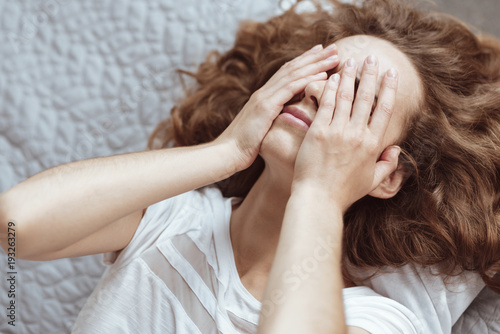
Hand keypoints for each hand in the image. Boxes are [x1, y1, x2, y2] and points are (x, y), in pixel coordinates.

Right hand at [215, 44, 340, 170]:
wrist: (227, 153)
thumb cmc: (244, 147)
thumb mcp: (261, 130)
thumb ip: (273, 120)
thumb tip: (286, 119)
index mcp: (264, 97)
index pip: (287, 73)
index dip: (304, 61)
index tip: (320, 53)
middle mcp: (264, 92)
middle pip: (292, 68)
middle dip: (314, 57)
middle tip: (333, 47)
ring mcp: (264, 97)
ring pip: (294, 74)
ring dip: (316, 63)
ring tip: (334, 55)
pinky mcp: (266, 106)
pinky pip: (290, 88)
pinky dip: (308, 79)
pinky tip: (323, 74)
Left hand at [292, 55, 400, 212]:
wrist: (318, 198)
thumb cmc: (344, 192)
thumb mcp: (373, 181)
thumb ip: (388, 165)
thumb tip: (397, 150)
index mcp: (373, 144)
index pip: (384, 109)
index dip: (389, 89)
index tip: (391, 73)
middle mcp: (357, 134)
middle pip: (367, 97)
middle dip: (370, 74)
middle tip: (371, 58)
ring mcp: (337, 132)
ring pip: (346, 97)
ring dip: (350, 76)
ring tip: (352, 61)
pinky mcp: (318, 132)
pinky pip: (326, 105)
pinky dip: (331, 89)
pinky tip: (333, 77)